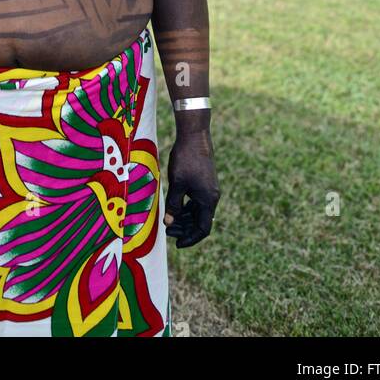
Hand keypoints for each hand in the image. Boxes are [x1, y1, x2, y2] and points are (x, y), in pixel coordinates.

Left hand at [162, 129, 219, 246]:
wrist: (194, 135)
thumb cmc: (185, 159)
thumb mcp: (177, 184)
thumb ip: (174, 205)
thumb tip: (169, 223)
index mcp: (208, 200)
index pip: (203, 229)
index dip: (191, 238)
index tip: (177, 243)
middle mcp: (212, 197)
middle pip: (200, 221)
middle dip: (185, 229)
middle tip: (168, 231)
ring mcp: (209, 189)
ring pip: (198, 211)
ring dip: (185, 218)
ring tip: (169, 220)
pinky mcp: (205, 181)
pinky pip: (197, 201)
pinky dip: (187, 207)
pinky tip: (175, 206)